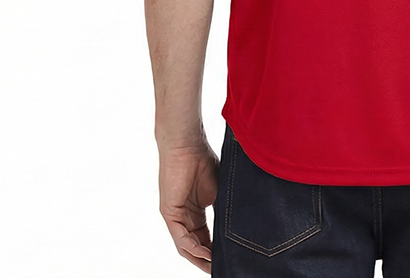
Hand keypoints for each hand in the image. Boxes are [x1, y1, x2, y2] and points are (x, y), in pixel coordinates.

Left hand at [158, 140, 219, 272]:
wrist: (188, 144)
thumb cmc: (203, 160)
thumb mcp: (219, 190)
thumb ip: (223, 208)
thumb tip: (240, 225)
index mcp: (195, 212)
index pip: (205, 239)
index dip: (215, 251)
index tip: (230, 259)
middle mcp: (183, 217)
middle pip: (195, 247)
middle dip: (208, 260)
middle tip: (223, 268)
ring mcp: (175, 216)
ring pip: (187, 246)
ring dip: (201, 258)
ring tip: (215, 267)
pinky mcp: (169, 213)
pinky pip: (180, 237)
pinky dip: (193, 247)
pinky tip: (205, 253)